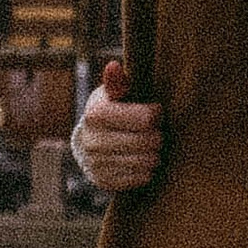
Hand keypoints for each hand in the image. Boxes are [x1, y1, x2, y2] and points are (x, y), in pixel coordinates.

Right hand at [72, 59, 164, 194]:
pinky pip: (140, 179)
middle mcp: (91, 140)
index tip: (154, 112)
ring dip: (154, 154)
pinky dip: (147, 170)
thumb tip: (114, 66)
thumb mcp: (114, 93)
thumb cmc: (112, 110)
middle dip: (157, 136)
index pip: (145, 119)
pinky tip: (142, 160)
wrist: (90, 141)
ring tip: (150, 146)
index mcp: (95, 114)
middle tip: (155, 132)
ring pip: (146, 162)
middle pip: (148, 142)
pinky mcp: (103, 181)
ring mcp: (95, 163)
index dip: (156, 115)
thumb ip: (118, 82)